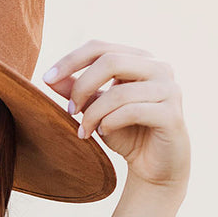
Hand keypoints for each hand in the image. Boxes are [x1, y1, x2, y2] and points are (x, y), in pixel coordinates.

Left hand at [43, 39, 189, 190]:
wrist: (155, 169)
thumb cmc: (127, 134)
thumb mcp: (96, 110)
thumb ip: (77, 92)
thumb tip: (49, 79)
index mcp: (140, 59)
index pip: (100, 47)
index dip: (70, 60)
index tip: (46, 79)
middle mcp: (159, 68)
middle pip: (110, 61)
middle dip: (82, 87)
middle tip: (69, 111)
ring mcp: (169, 89)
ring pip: (118, 91)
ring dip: (93, 113)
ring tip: (85, 131)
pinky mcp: (171, 114)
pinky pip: (132, 111)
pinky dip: (110, 122)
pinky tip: (104, 132)